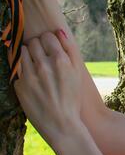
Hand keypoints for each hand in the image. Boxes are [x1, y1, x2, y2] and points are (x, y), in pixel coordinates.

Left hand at [13, 29, 83, 149]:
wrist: (62, 124)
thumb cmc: (72, 98)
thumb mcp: (77, 73)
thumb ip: (70, 49)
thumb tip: (58, 30)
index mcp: (60, 61)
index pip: (47, 36)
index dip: (49, 41)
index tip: (51, 49)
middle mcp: (43, 66)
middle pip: (33, 42)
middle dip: (37, 47)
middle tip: (43, 57)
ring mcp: (29, 76)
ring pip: (22, 52)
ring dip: (28, 56)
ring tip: (36, 67)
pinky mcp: (19, 86)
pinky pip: (17, 69)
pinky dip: (22, 70)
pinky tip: (32, 80)